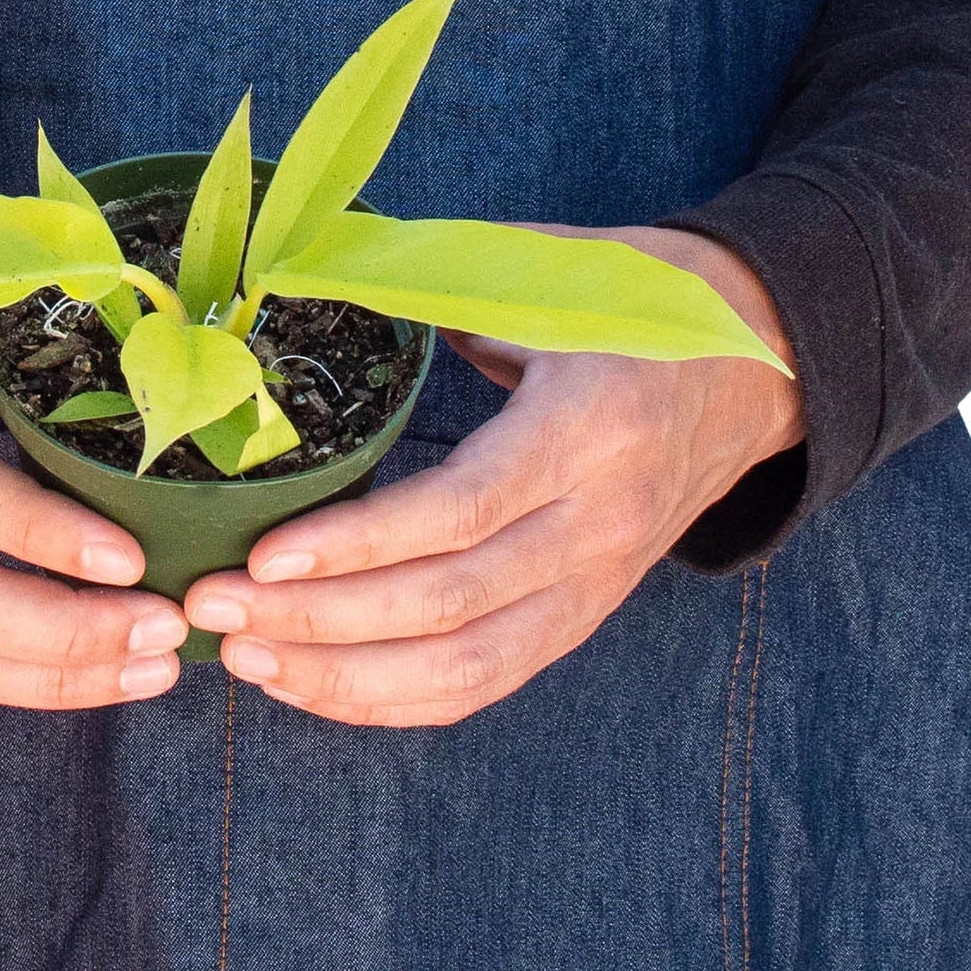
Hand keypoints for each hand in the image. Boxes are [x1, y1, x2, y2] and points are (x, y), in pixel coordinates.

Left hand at [183, 226, 801, 726]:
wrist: (757, 367)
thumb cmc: (635, 303)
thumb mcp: (550, 271)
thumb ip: (441, 280)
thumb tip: (304, 277)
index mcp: (588, 428)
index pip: (460, 511)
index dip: (356, 546)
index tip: (259, 557)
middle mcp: (600, 521)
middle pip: (447, 604)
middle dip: (317, 620)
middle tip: (213, 611)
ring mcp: (598, 582)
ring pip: (465, 666)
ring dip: (344, 677)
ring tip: (246, 660)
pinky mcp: (585, 616)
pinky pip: (486, 682)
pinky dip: (394, 699)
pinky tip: (313, 686)